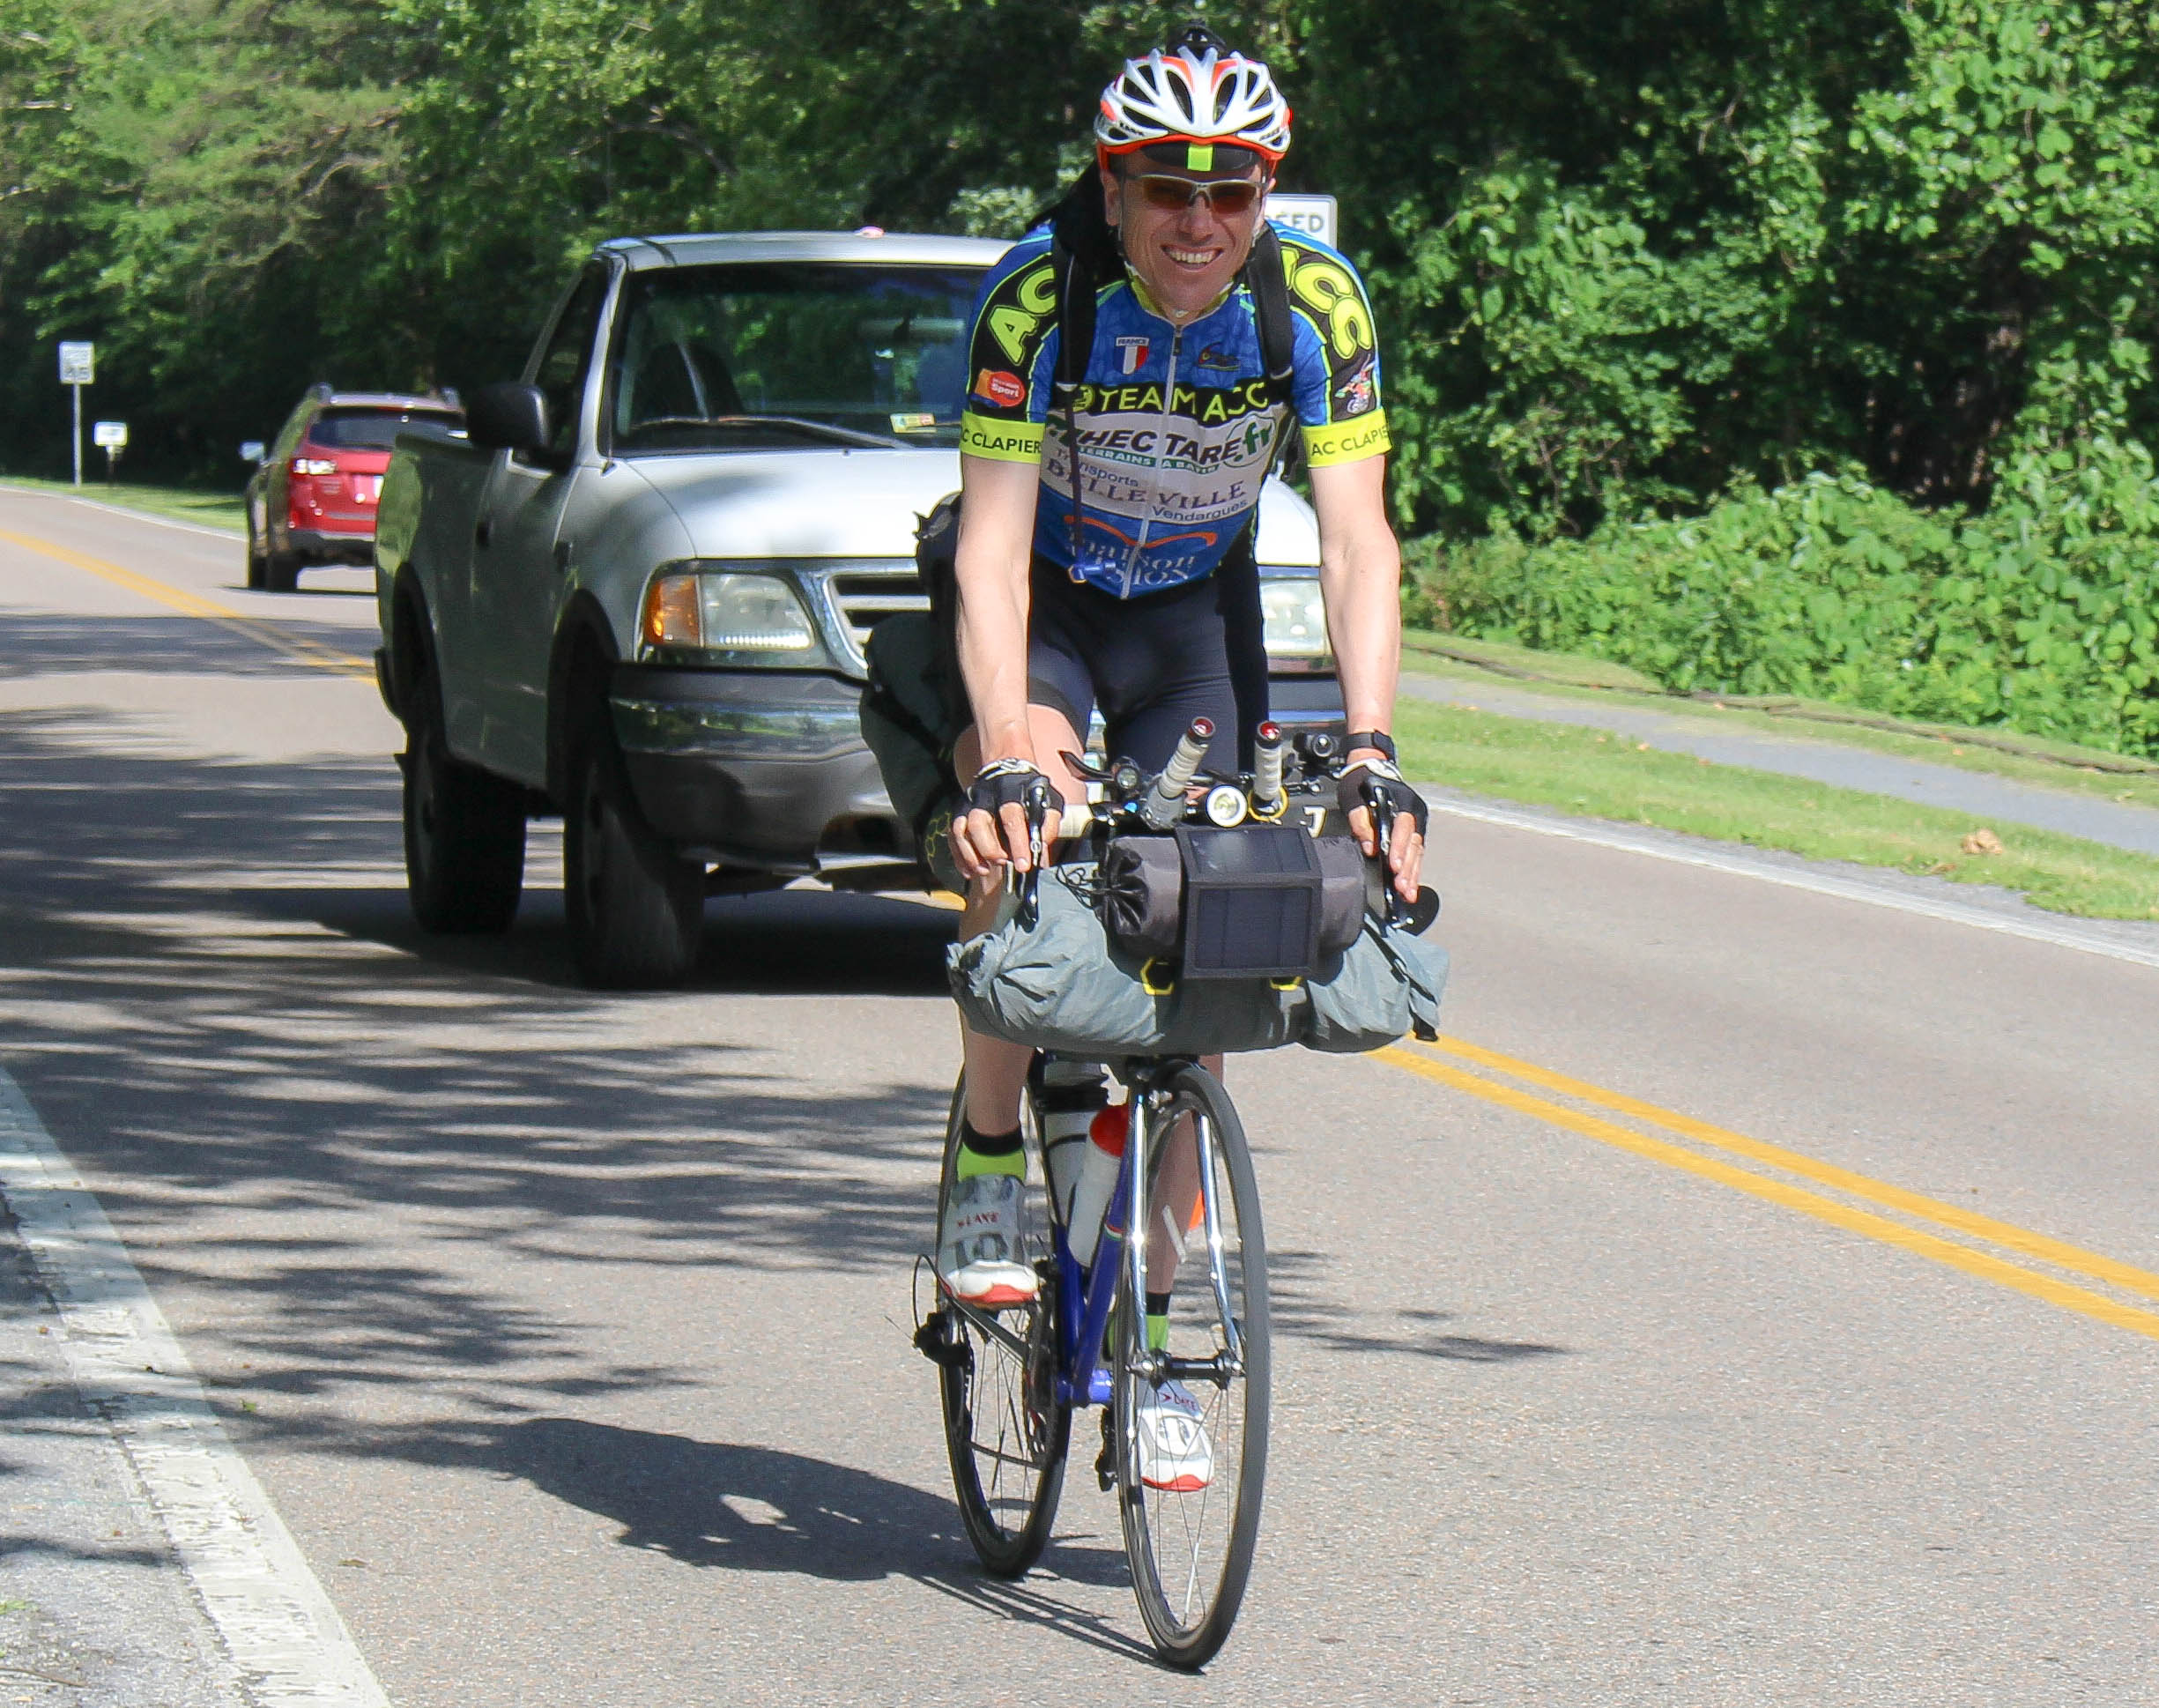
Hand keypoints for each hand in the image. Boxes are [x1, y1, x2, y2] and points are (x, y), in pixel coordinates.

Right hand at [954, 759, 1064, 882]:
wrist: (1007, 773)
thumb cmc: (1029, 794)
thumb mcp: (1048, 801)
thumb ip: (1048, 824)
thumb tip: (1042, 847)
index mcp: (1010, 791)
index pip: (1011, 816)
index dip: (1018, 843)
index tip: (1023, 865)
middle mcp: (985, 796)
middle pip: (978, 821)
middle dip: (988, 848)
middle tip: (1001, 863)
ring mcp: (968, 805)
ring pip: (960, 829)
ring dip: (970, 855)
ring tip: (984, 870)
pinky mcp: (959, 814)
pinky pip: (953, 837)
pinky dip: (959, 857)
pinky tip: (970, 871)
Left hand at [1339, 756, 1427, 902]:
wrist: (1371, 770)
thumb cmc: (1362, 784)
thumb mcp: (1355, 799)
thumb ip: (1361, 822)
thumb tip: (1369, 847)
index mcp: (1402, 802)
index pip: (1403, 827)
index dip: (1399, 848)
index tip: (1393, 866)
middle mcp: (1414, 813)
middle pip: (1413, 844)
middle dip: (1407, 868)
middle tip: (1401, 887)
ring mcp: (1417, 823)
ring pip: (1417, 852)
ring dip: (1412, 873)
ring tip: (1407, 893)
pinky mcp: (1414, 833)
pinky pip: (1416, 854)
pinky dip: (1413, 871)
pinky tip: (1410, 887)